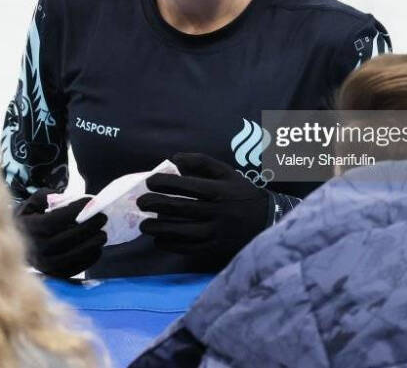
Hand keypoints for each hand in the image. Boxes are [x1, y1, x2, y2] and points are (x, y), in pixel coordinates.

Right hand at [15, 188, 106, 278]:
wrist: (19, 242)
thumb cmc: (32, 218)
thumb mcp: (34, 202)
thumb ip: (47, 196)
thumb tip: (68, 198)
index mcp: (29, 228)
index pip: (53, 221)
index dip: (73, 211)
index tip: (90, 201)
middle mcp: (35, 249)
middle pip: (65, 240)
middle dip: (87, 228)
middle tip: (102, 218)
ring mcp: (45, 265)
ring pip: (71, 256)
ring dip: (91, 245)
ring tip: (103, 234)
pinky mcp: (54, 274)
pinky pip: (74, 269)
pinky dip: (89, 259)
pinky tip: (97, 248)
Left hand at [136, 152, 271, 268]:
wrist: (266, 221)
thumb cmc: (240, 193)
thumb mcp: (226, 173)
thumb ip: (201, 162)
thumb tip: (175, 159)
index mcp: (219, 190)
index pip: (187, 186)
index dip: (165, 183)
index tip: (150, 182)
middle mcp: (217, 211)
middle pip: (181, 208)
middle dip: (156, 204)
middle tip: (140, 203)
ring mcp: (216, 232)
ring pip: (182, 231)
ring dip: (159, 228)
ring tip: (144, 225)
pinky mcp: (215, 248)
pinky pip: (188, 248)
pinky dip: (171, 245)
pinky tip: (159, 240)